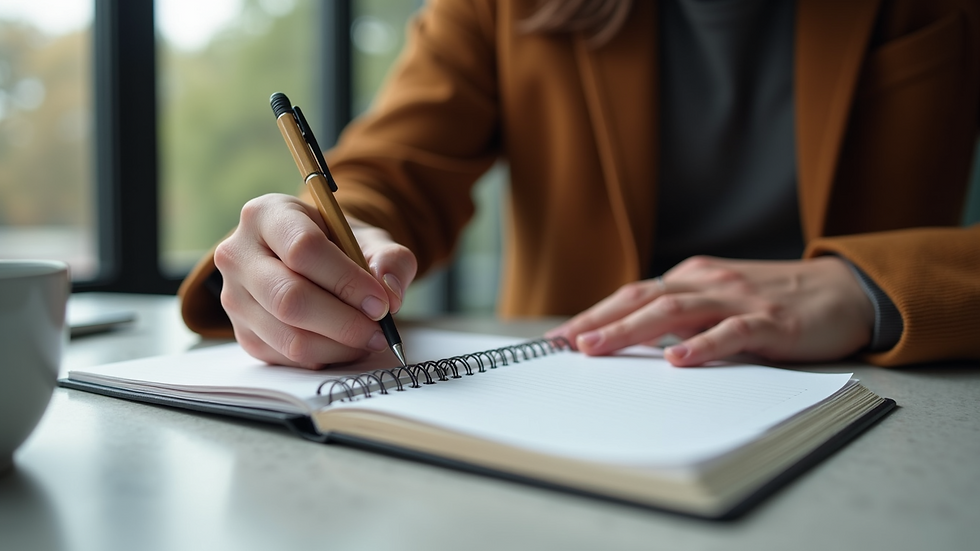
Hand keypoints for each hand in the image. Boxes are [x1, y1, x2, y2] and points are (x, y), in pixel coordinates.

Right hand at [213, 193, 417, 368]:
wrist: (309, 259)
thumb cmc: (338, 245)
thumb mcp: (369, 238)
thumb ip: (390, 259)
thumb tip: (390, 294)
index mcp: (265, 215)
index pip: (303, 249)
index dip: (346, 280)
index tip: (381, 302)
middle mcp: (238, 254)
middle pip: (290, 299)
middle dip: (344, 322)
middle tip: (380, 331)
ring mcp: (233, 297)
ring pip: (288, 336)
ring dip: (339, 346)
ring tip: (369, 339)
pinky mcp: (243, 332)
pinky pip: (286, 357)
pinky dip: (325, 357)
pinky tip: (346, 345)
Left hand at [546, 256, 874, 365]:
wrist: (844, 292)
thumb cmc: (776, 301)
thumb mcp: (720, 301)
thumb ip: (683, 317)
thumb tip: (635, 341)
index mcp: (692, 278)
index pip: (632, 295)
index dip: (594, 314)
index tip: (560, 337)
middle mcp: (708, 282)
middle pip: (642, 298)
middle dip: (598, 321)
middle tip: (563, 343)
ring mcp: (738, 300)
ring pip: (674, 311)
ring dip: (630, 330)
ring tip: (598, 349)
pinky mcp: (769, 322)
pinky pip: (730, 333)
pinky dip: (701, 346)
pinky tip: (677, 361)